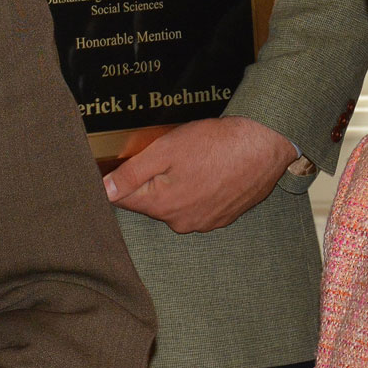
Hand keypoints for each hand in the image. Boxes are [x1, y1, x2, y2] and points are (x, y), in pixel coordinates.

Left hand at [102, 116, 297, 233]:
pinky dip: (197, 191)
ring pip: (175, 204)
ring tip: (190, 161)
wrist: (263, 146)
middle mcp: (181, 222)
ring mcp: (204, 223)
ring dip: (176, 186)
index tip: (119, 163)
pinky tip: (207, 171)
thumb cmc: (215, 144)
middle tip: (164, 154)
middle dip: (150, 181)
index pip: (123, 199)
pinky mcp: (222, 218)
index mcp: (162, 206)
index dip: (117, 180)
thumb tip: (104, 190)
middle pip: (150, 202)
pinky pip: (198, 206)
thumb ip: (132, 172)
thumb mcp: (166, 149)